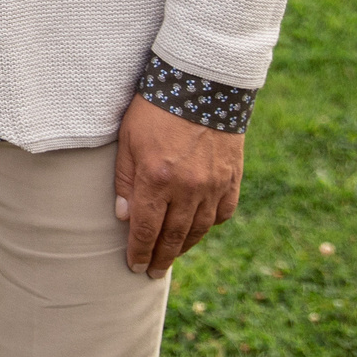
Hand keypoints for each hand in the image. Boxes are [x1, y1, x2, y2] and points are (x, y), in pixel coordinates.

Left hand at [113, 95, 243, 275]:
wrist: (201, 82)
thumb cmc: (155, 107)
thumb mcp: (128, 139)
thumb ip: (126, 180)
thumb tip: (124, 217)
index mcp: (157, 180)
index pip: (146, 229)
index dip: (139, 252)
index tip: (134, 267)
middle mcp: (188, 189)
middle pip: (173, 236)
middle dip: (161, 257)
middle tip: (153, 273)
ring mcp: (214, 185)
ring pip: (200, 229)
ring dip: (185, 246)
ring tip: (172, 256)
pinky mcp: (232, 177)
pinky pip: (223, 212)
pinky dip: (211, 224)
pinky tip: (200, 229)